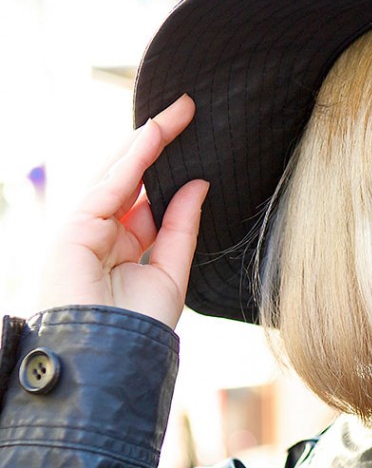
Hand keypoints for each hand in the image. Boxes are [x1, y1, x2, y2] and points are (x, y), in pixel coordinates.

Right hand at [38, 95, 207, 329]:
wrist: (112, 357)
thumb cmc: (139, 327)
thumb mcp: (171, 271)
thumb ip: (181, 227)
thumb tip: (199, 185)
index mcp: (122, 247)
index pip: (148, 197)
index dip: (170, 169)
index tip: (197, 141)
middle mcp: (102, 233)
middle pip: (134, 178)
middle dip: (160, 143)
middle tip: (189, 109)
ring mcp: (86, 228)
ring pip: (120, 174)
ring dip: (150, 139)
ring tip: (180, 111)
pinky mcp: (76, 226)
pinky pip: (111, 185)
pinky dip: (134, 159)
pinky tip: (156, 135)